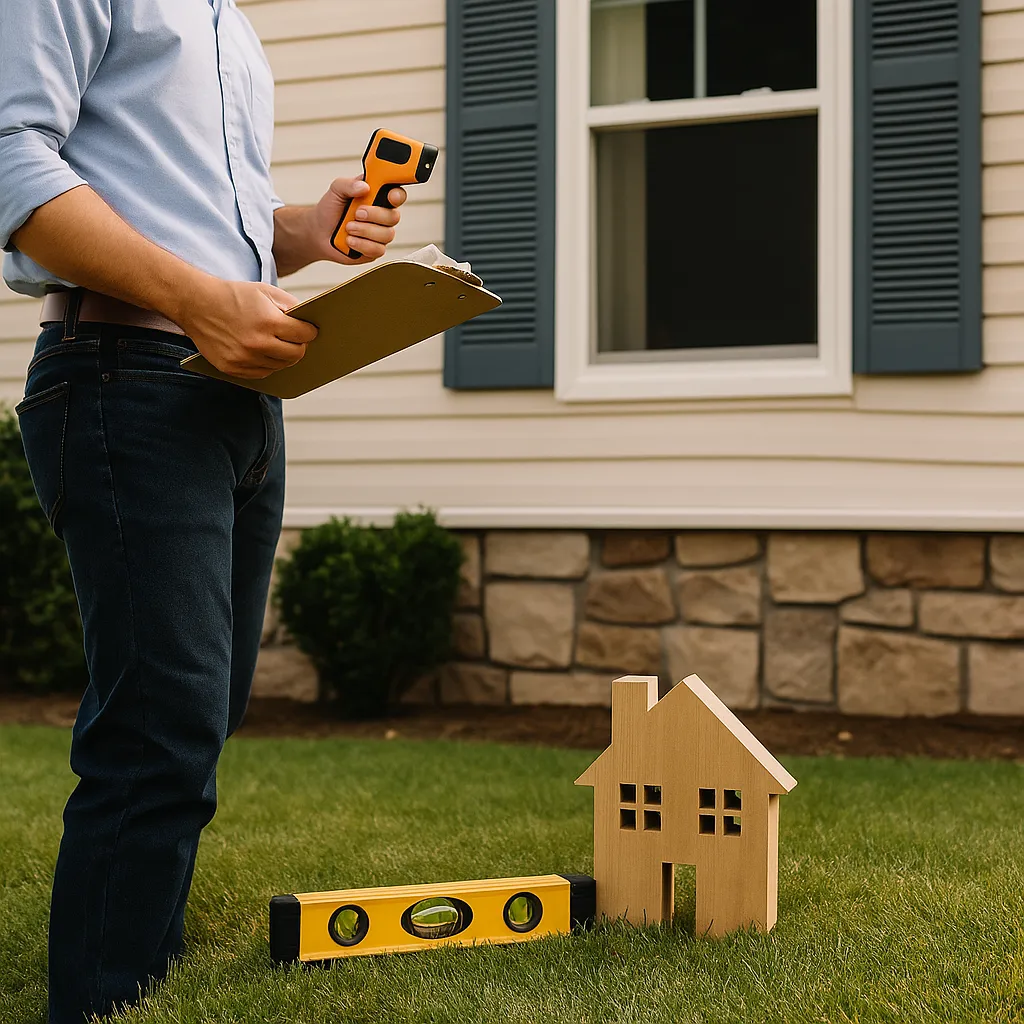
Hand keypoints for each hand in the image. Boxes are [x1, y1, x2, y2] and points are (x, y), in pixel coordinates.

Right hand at [172, 278, 317, 379]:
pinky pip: (262, 373)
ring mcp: (244, 359)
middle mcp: (257, 343)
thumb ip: (291, 306)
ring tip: (277, 344)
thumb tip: (311, 324)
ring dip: (282, 356)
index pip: (304, 335)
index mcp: (268, 321)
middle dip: (299, 346)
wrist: (196, 303)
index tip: (310, 330)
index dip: (310, 331)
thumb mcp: (265, 292)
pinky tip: (263, 352)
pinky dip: (266, 364)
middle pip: (295, 355)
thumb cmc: (233, 295)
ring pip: (280, 366)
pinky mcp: (233, 369)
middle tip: (296, 339)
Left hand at [310, 176, 407, 264]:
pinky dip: (362, 244)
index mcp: (377, 197)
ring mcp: (380, 234)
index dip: (398, 195)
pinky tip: (350, 240)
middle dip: (374, 215)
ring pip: (387, 234)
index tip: (389, 196)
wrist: (318, 233)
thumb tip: (364, 186)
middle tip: (357, 213)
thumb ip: (349, 184)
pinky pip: (378, 250)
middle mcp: (382, 216)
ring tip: (348, 228)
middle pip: (394, 216)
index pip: (397, 195)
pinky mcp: (375, 250)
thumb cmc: (330, 210)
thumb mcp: (336, 190)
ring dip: (365, 231)